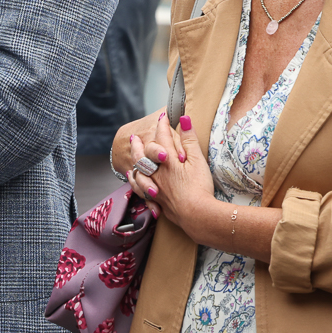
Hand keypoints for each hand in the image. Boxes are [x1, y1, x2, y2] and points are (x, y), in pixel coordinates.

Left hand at [127, 111, 216, 231]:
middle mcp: (157, 171)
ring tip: (132, 157)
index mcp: (168, 159)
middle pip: (143, 154)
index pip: (163, 137)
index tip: (162, 118)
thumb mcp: (198, 160)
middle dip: (139, 144)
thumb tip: (184, 118)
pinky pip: (140, 189)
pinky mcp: (156, 200)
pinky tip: (134, 180)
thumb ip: (190, 139)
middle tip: (134, 137)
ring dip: (134, 161)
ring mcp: (154, 186)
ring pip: (138, 170)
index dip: (162, 126)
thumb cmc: (199, 187)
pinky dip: (135, 181)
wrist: (196, 215)